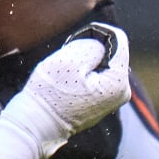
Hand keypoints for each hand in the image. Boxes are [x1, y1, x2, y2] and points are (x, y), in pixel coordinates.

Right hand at [13, 23, 132, 140]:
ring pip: (101, 63)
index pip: (117, 39)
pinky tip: (66, 83)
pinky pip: (95, 77)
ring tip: (65, 74)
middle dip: (90, 49)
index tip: (76, 42)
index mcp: (119, 81)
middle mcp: (122, 92)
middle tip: (68, 59)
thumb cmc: (50, 93)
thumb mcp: (70, 59)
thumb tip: (102, 44)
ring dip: (83, 61)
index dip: (96, 33)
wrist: (36, 125)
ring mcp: (112, 99)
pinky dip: (81, 73)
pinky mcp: (101, 103)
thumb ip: (93, 44)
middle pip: (110, 52)